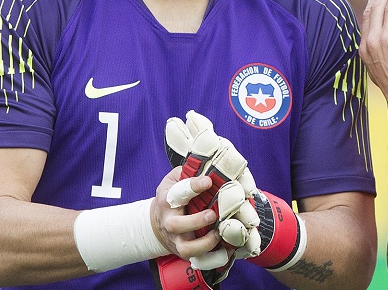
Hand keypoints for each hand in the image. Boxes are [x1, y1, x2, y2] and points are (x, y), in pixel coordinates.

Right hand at [156, 111, 261, 287]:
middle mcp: (170, 220)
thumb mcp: (179, 174)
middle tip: (214, 214)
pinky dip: (213, 259)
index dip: (193, 186)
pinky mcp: (186, 253)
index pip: (178, 192)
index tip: (208, 181)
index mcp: (169, 197)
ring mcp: (177, 239)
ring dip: (205, 242)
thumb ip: (193, 160)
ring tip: (220, 232)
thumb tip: (202, 124)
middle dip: (197, 221)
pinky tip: (227, 253)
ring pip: (188, 248)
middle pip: (178, 225)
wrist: (160, 224)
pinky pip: (199, 262)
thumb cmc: (177, 193)